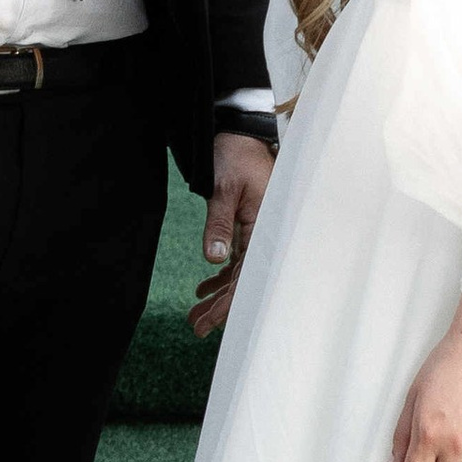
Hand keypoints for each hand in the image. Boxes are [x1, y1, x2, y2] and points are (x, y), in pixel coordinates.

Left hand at [189, 129, 276, 339]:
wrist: (238, 134)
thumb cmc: (235, 156)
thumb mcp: (223, 189)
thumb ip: (218, 224)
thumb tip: (215, 260)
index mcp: (265, 226)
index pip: (248, 276)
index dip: (230, 303)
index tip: (212, 322)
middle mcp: (264, 234)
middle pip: (243, 281)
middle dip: (220, 307)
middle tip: (197, 328)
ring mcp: (256, 233)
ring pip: (237, 273)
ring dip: (217, 295)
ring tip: (195, 316)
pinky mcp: (246, 227)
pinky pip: (235, 260)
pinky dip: (219, 276)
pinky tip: (203, 292)